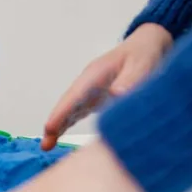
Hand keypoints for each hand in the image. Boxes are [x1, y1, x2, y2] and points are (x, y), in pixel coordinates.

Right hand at [41, 23, 172, 150]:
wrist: (147, 45)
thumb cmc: (143, 53)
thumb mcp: (141, 64)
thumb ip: (129, 80)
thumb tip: (115, 95)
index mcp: (95, 74)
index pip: (75, 96)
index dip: (62, 112)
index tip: (50, 127)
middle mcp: (88, 83)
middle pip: (67, 104)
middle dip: (55, 123)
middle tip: (45, 144)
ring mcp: (90, 91)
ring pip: (70, 110)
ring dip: (58, 127)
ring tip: (46, 146)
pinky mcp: (96, 98)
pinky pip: (78, 112)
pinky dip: (67, 124)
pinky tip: (59, 136)